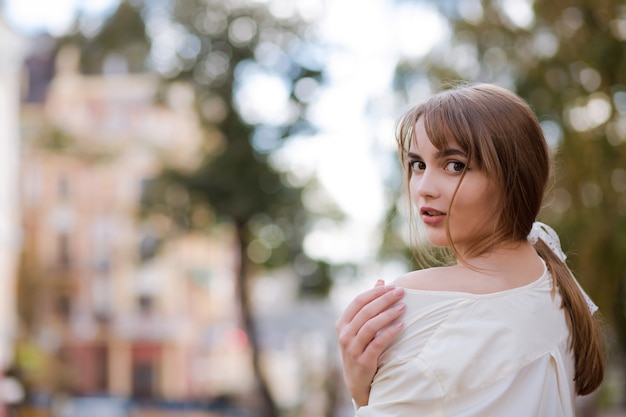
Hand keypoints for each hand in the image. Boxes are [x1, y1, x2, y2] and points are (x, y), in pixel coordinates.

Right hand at [335, 280, 404, 407]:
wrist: (357, 381)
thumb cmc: (361, 348)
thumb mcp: (360, 327)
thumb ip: (369, 305)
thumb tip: (380, 281)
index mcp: (342, 323)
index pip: (358, 301)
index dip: (375, 292)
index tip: (392, 286)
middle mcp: (344, 334)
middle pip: (366, 311)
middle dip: (384, 299)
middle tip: (401, 292)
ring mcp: (352, 348)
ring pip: (371, 326)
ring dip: (388, 314)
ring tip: (403, 306)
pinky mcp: (363, 360)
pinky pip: (377, 343)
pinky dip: (390, 332)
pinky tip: (401, 325)